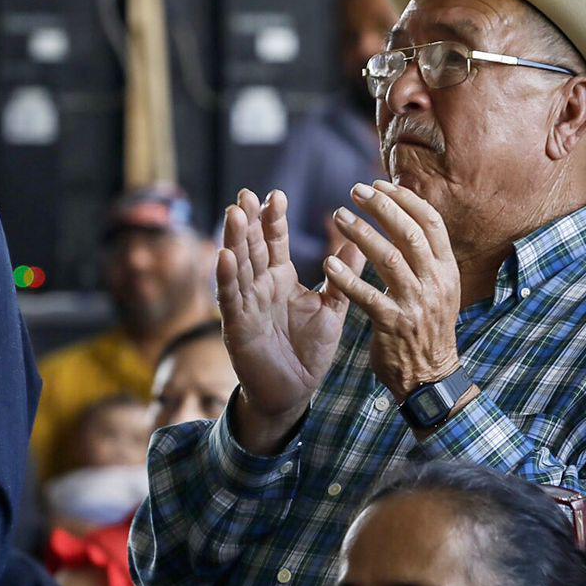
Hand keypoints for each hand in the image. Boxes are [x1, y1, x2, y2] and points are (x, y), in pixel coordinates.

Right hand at [218, 189, 363, 452]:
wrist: (294, 391)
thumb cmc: (309, 350)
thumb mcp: (331, 309)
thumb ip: (343, 277)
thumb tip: (361, 242)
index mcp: (280, 278)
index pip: (274, 242)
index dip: (273, 219)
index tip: (275, 194)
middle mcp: (259, 287)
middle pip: (252, 247)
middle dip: (248, 221)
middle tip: (246, 194)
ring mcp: (246, 305)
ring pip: (238, 267)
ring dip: (234, 240)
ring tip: (234, 213)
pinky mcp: (237, 326)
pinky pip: (231, 299)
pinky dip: (227, 278)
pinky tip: (224, 256)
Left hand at [324, 180, 461, 398]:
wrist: (430, 377)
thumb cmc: (425, 327)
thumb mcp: (436, 288)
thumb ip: (423, 256)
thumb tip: (405, 213)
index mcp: (446, 270)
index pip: (430, 223)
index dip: (405, 199)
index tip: (380, 183)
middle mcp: (435, 283)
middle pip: (410, 233)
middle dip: (382, 207)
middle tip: (355, 191)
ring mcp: (416, 304)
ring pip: (389, 259)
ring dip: (361, 234)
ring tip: (339, 217)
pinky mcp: (394, 325)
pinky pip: (368, 297)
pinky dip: (348, 278)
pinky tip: (328, 264)